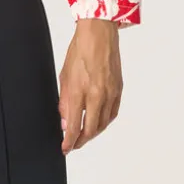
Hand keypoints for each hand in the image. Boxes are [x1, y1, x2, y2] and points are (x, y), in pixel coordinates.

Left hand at [59, 19, 122, 153]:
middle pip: (91, 129)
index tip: (65, 148)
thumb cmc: (80, 51)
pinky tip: (98, 123)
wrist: (99, 34)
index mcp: (80, 92)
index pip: (74, 126)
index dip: (69, 141)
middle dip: (81, 141)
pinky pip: (112, 113)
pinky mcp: (119, 89)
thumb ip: (64, 102)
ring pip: (103, 124)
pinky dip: (105, 122)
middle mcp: (97, 95)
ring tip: (84, 136)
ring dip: (93, 133)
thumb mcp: (64, 77)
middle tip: (73, 144)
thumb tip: (65, 121)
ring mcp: (110, 93)